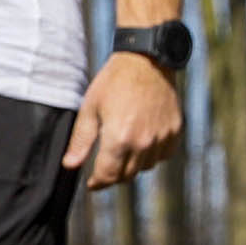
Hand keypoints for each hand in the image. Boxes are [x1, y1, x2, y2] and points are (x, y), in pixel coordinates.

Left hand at [66, 51, 183, 189]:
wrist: (147, 60)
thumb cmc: (114, 82)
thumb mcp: (90, 109)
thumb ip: (81, 141)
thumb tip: (70, 165)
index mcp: (120, 138)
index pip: (108, 176)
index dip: (98, 183)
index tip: (92, 184)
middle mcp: (144, 142)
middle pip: (127, 175)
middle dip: (113, 176)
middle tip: (104, 168)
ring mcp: (163, 137)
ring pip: (145, 167)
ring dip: (132, 165)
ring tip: (122, 150)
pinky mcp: (175, 130)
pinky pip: (163, 155)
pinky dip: (151, 155)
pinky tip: (141, 143)